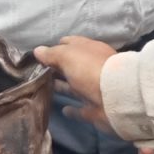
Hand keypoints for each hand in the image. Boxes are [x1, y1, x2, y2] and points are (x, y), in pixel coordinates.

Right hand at [34, 36, 153, 153]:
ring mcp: (94, 89)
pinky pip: (81, 108)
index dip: (55, 47)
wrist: (116, 97)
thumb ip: (52, 54)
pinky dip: (72, 109)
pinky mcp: (95, 108)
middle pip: (71, 66)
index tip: (40, 55)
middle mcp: (91, 68)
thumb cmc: (90, 69)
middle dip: (56, 67)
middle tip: (37, 73)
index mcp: (88, 50)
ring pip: (74, 86)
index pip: (70, 44)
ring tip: (44, 89)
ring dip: (62, 86)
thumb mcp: (68, 55)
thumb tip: (37, 51)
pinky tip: (63, 110)